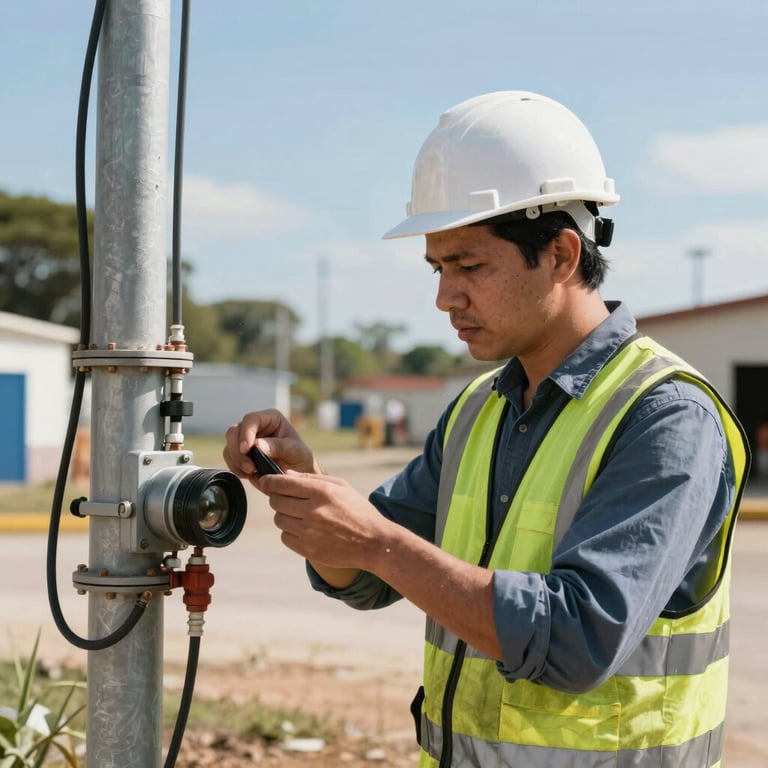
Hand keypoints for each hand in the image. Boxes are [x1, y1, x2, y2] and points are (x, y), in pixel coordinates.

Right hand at [222, 409, 316, 482]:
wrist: (297, 475)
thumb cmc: (300, 458)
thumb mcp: (295, 451)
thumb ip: (278, 447)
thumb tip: (257, 445)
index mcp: (270, 418)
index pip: (251, 419)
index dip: (246, 433)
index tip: (247, 449)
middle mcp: (255, 426)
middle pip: (234, 431)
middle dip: (238, 451)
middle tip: (250, 468)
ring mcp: (246, 440)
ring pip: (229, 446)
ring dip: (236, 461)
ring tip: (251, 472)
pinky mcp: (241, 454)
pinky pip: (230, 458)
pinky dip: (235, 468)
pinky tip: (249, 474)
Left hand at [257, 471, 387, 571]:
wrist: (373, 543)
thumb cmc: (357, 510)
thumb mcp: (341, 486)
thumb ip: (312, 478)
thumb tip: (286, 474)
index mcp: (322, 491)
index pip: (282, 483)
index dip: (269, 481)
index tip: (266, 481)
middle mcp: (313, 510)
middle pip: (276, 501)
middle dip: (277, 498)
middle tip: (287, 499)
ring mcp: (309, 532)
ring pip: (279, 519)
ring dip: (285, 516)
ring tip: (300, 515)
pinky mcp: (307, 549)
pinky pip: (285, 537)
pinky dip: (290, 533)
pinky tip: (305, 530)